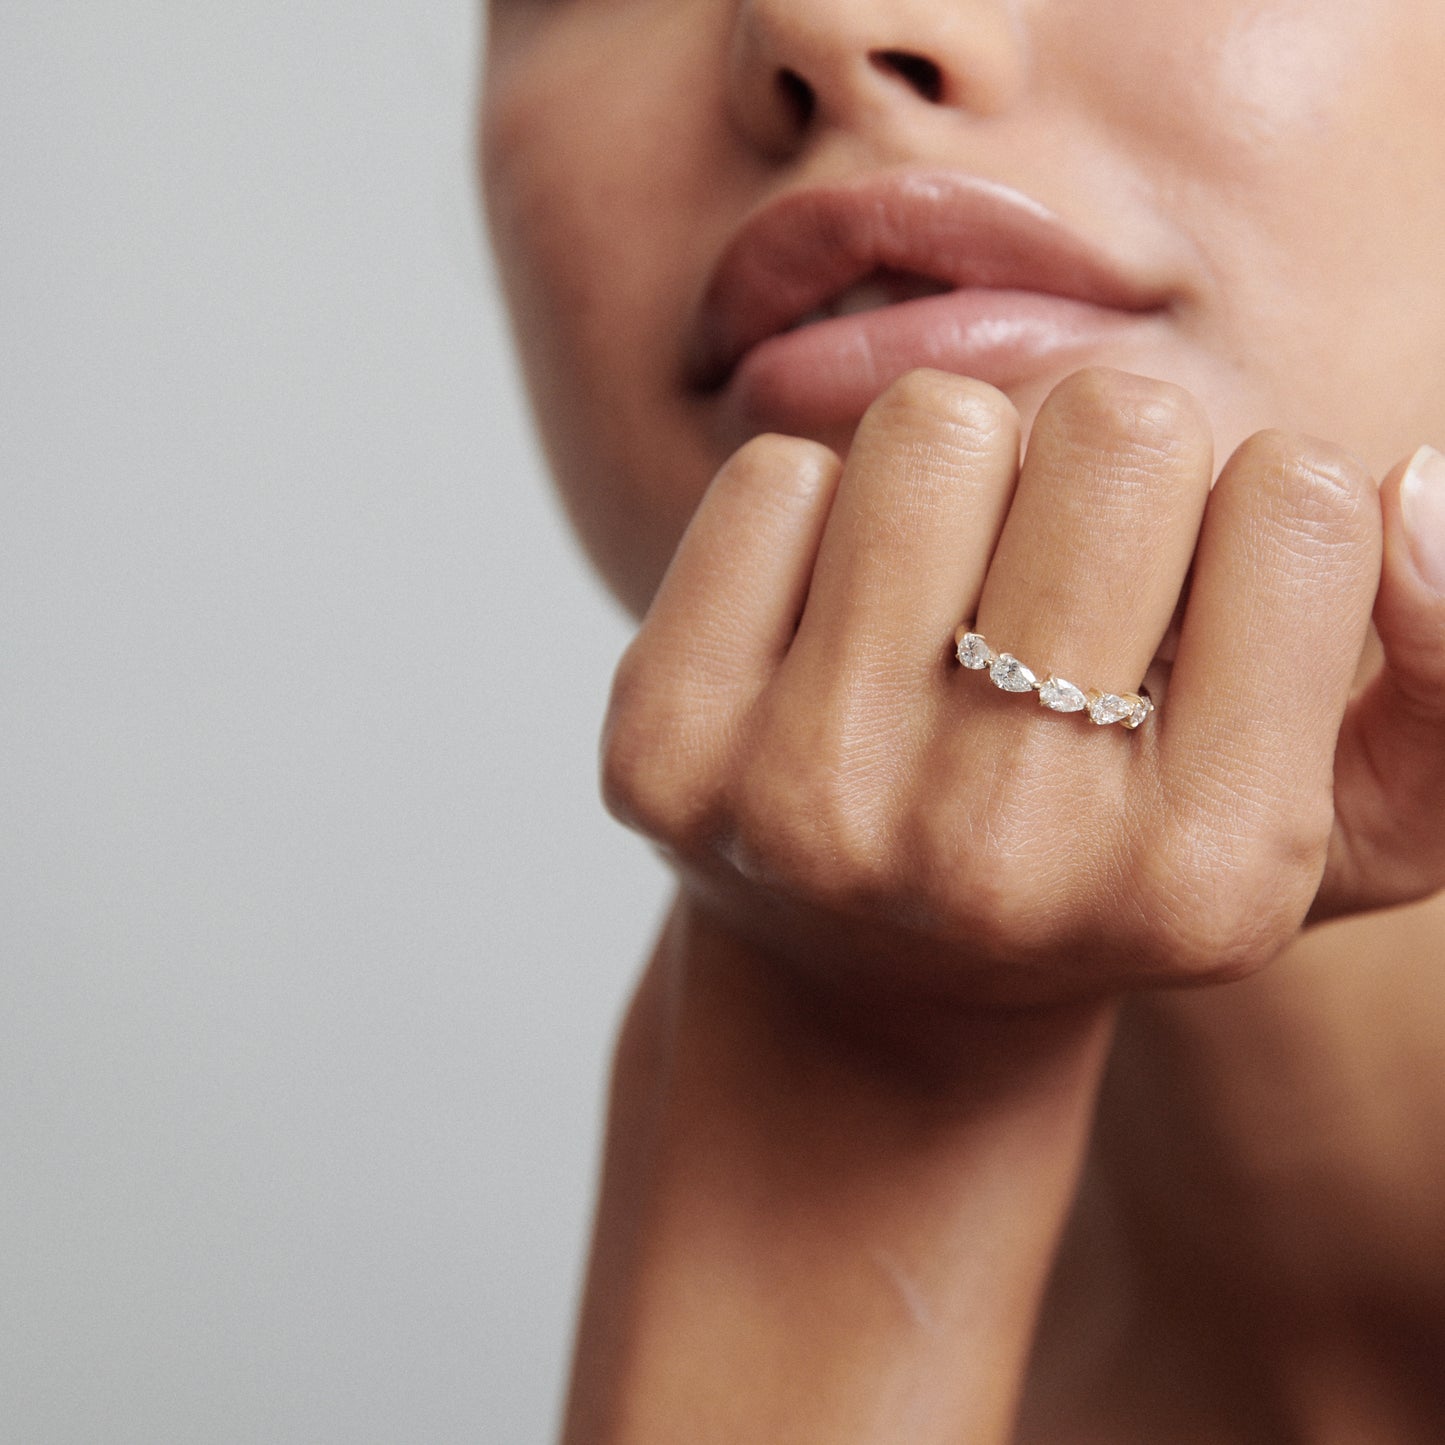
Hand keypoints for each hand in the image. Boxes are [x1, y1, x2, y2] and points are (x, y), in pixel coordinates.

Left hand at [601, 367, 1443, 1008]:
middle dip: (1106, 469)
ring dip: (962, 478)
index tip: (1188, 607)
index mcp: (1208, 873)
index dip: (1249, 511)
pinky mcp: (662, 751)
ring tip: (947, 609)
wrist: (865, 976)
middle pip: (1115, 424)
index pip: (1295, 492)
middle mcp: (1001, 853)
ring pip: (932, 424)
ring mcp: (811, 803)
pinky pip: (769, 479)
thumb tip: (1409, 487)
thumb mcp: (1339, 818)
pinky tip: (827, 637)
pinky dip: (816, 518)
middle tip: (1058, 585)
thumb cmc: (1111, 869)